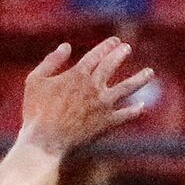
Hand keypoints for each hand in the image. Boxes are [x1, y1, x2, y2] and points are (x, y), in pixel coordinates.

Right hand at [18, 39, 154, 157]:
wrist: (45, 142)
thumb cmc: (36, 113)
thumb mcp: (34, 81)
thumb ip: (50, 62)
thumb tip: (66, 46)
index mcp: (78, 74)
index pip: (97, 55)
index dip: (107, 46)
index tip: (115, 42)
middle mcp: (94, 86)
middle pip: (112, 65)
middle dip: (120, 55)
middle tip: (126, 49)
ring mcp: (103, 105)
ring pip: (127, 88)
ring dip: (140, 78)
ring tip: (150, 72)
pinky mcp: (106, 123)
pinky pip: (125, 115)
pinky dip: (134, 111)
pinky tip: (141, 107)